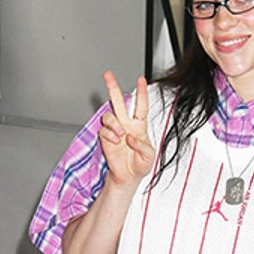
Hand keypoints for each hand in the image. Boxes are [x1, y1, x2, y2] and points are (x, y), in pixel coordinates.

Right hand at [97, 71, 154, 188]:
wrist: (127, 178)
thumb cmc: (139, 165)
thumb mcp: (149, 156)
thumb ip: (142, 146)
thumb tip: (130, 137)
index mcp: (139, 126)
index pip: (141, 106)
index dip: (141, 92)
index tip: (141, 80)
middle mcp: (126, 125)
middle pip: (118, 102)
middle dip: (113, 87)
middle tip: (108, 75)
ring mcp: (115, 131)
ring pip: (109, 115)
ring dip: (114, 123)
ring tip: (119, 134)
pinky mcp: (105, 139)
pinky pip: (104, 130)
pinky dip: (109, 135)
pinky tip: (115, 142)